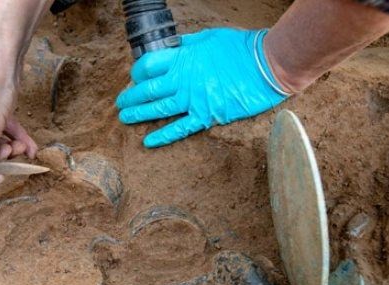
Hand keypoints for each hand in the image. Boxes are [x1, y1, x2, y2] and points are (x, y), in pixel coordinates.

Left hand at [116, 28, 288, 147]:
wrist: (268, 66)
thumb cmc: (241, 48)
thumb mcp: (209, 37)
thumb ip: (187, 45)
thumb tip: (172, 47)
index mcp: (183, 58)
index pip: (148, 65)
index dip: (137, 72)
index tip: (134, 76)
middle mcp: (183, 80)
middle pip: (148, 89)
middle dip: (131, 96)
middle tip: (121, 102)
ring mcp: (193, 100)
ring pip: (158, 109)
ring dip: (138, 114)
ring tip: (125, 118)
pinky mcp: (206, 116)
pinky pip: (180, 129)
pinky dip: (162, 136)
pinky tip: (148, 142)